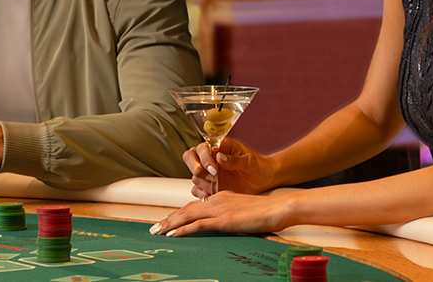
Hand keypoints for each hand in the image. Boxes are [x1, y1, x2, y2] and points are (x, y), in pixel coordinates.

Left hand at [149, 191, 295, 236]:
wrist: (279, 208)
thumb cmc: (267, 212)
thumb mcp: (245, 212)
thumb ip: (232, 216)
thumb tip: (226, 224)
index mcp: (221, 197)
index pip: (194, 206)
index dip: (179, 214)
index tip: (168, 222)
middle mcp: (216, 200)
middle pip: (186, 209)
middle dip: (168, 219)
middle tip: (153, 228)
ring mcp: (219, 209)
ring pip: (187, 215)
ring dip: (169, 224)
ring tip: (156, 231)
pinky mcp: (224, 220)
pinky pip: (198, 224)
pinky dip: (183, 229)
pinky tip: (173, 234)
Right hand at [183, 139, 275, 198]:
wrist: (265, 180)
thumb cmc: (258, 165)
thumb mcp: (249, 161)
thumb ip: (234, 160)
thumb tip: (219, 157)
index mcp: (219, 148)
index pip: (201, 148)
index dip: (203, 157)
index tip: (214, 168)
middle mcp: (211, 160)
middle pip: (190, 157)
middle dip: (195, 166)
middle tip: (210, 176)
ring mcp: (209, 174)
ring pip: (194, 176)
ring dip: (202, 182)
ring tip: (216, 187)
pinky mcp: (211, 187)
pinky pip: (198, 191)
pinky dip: (202, 194)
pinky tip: (213, 195)